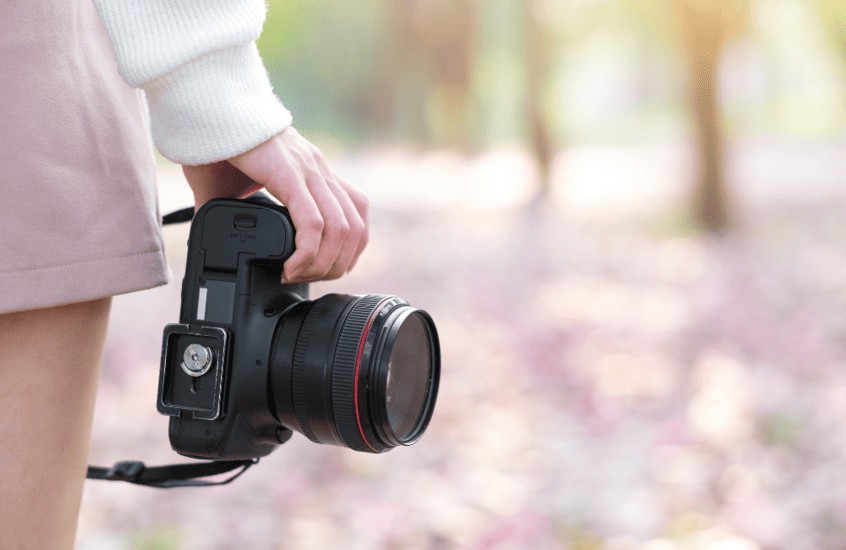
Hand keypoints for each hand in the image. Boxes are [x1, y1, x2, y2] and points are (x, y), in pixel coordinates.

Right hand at [182, 128, 368, 282]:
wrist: (205, 113)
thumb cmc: (216, 148)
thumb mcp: (236, 189)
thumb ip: (237, 215)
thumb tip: (215, 244)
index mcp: (315, 173)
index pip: (357, 214)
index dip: (349, 249)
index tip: (324, 269)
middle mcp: (319, 172)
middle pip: (355, 229)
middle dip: (337, 265)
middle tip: (307, 278)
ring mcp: (308, 171)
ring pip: (340, 229)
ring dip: (323, 263)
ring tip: (297, 275)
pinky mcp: (288, 174)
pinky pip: (312, 222)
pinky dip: (306, 252)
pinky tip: (290, 266)